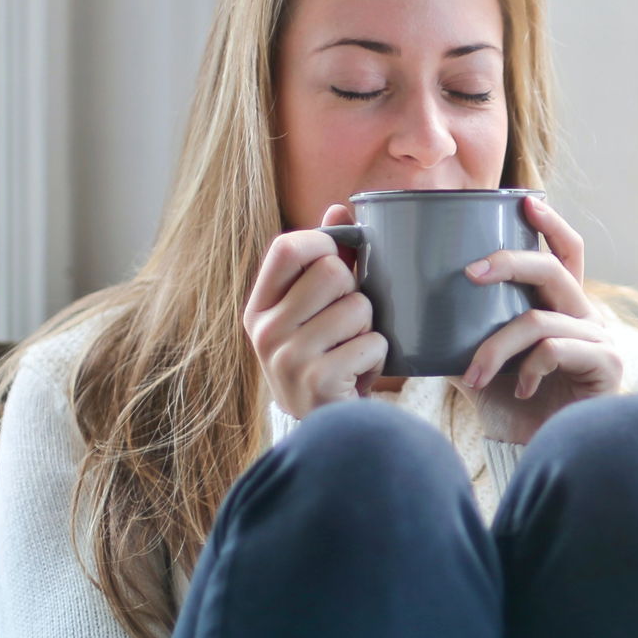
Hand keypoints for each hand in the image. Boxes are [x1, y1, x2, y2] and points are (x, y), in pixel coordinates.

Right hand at [243, 203, 387, 418]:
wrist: (324, 429)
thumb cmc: (323, 358)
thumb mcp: (312, 312)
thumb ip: (324, 260)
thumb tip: (338, 208)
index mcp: (259, 308)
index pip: (287, 247)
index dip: (323, 243)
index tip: (338, 259)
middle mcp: (265, 331)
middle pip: (332, 272)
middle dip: (355, 293)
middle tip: (348, 321)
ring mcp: (288, 358)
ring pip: (359, 307)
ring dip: (370, 327)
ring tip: (353, 349)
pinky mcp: (318, 381)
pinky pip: (373, 343)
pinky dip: (378, 356)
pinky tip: (359, 373)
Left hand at [451, 195, 622, 444]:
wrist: (541, 456)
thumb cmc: (515, 409)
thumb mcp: (479, 364)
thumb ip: (459, 336)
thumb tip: (408, 313)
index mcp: (562, 308)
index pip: (565, 253)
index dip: (551, 224)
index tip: (525, 201)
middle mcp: (586, 317)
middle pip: (552, 269)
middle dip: (508, 262)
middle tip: (468, 273)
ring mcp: (600, 340)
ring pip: (538, 319)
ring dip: (496, 347)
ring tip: (473, 375)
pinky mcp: (606, 366)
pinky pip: (555, 348)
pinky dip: (527, 368)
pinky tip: (519, 390)